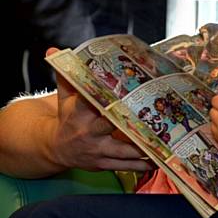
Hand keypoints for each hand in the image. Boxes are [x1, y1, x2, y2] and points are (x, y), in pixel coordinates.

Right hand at [47, 48, 151, 171]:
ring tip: (164, 141)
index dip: (107, 97)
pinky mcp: (103, 164)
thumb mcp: (64, 98)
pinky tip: (158, 159)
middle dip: (130, 122)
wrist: (54, 148)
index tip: (125, 90)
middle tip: (153, 117)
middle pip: (111, 126)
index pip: (92, 102)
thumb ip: (66, 75)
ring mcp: (97, 150)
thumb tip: (54, 51)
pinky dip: (141, 164)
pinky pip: (125, 166)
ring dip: (143, 147)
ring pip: (123, 151)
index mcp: (79, 114)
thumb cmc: (67, 118)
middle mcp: (88, 132)